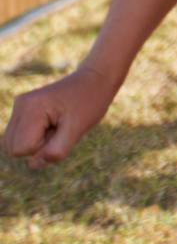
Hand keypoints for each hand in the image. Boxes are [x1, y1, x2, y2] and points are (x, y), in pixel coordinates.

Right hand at [4, 63, 119, 168]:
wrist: (96, 79)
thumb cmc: (90, 102)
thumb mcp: (78, 129)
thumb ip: (56, 150)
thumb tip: (32, 165)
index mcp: (31, 108)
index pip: (21, 149)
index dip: (42, 148)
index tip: (61, 130)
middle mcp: (20, 105)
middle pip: (12, 148)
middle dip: (38, 146)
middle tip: (61, 128)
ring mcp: (19, 106)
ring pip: (14, 144)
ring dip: (36, 142)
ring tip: (58, 124)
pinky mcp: (23, 109)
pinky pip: (19, 136)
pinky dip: (36, 136)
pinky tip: (54, 122)